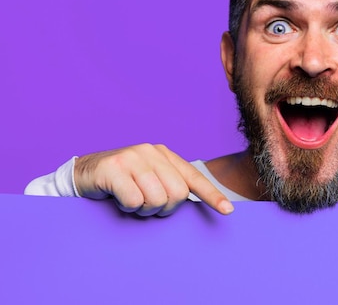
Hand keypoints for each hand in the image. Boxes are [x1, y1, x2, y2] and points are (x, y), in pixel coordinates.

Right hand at [74, 144, 233, 216]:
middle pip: (177, 194)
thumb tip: (191, 202)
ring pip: (156, 199)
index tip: (228, 211)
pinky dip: (127, 207)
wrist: (82, 173)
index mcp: (164, 154)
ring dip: (143, 210)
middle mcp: (151, 152)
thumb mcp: (149, 179)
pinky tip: (118, 198)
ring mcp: (132, 158)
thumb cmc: (121, 182)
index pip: (193, 177)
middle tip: (146, 205)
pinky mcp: (114, 168)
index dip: (212, 195)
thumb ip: (169, 185)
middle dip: (163, 208)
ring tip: (131, 200)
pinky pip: (134, 201)